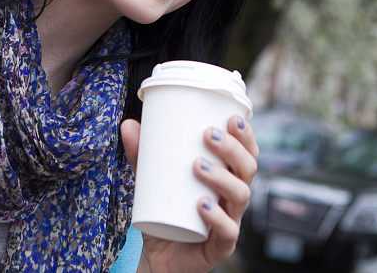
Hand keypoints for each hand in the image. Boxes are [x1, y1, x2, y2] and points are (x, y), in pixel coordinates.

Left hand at [120, 115, 259, 272]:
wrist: (159, 258)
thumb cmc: (165, 213)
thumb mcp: (153, 181)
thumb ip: (142, 155)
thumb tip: (128, 125)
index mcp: (227, 177)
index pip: (246, 153)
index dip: (246, 136)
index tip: (232, 119)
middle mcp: (233, 197)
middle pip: (247, 169)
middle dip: (233, 149)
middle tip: (208, 135)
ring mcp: (230, 221)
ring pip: (240, 195)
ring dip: (222, 177)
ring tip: (198, 165)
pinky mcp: (220, 246)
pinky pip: (227, 231)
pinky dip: (217, 217)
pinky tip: (202, 204)